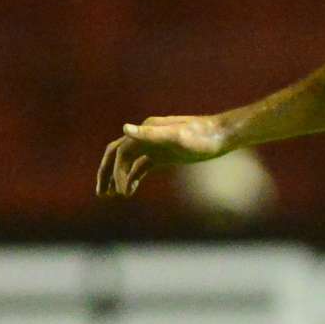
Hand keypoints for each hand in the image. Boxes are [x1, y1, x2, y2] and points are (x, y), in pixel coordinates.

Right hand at [96, 115, 232, 197]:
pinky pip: (142, 166)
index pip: (120, 152)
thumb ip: (150, 134)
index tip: (121, 192)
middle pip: (118, 156)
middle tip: (101, 194)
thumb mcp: (177, 136)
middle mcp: (146, 137)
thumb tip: (124, 128)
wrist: (223, 135)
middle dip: (107, 174)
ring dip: (118, 177)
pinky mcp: (164, 155)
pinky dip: (133, 177)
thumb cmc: (202, 136)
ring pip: (128, 162)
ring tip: (113, 195)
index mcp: (145, 132)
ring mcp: (154, 146)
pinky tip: (129, 191)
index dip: (116, 172)